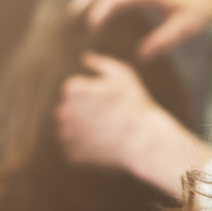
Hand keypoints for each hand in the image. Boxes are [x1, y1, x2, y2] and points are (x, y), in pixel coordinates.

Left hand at [56, 52, 171, 173]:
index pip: (71, 90)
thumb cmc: (136, 104)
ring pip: (68, 130)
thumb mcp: (123, 74)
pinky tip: (104, 145)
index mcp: (73, 90)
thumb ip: (100, 62)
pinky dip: (85, 148)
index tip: (106, 100)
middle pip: (66, 110)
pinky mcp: (73, 153)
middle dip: (83, 113)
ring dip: (82, 131)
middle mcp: (65, 113)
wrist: (146, 141)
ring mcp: (68, 135)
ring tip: (106, 132)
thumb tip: (84, 57)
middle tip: (107, 117)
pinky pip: (72, 149)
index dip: (90, 94)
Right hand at [71, 0, 211, 58]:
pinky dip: (95, 1)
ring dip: (84, 1)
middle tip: (65, 27)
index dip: (97, 13)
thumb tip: (140, 57)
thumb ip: (163, 42)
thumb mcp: (185, 30)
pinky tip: (90, 18)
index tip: (88, 31)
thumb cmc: (200, 12)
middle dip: (80, 6)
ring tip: (71, 24)